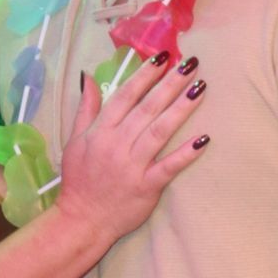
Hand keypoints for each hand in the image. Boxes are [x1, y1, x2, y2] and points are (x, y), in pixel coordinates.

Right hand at [56, 54, 207, 241]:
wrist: (82, 220)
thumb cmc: (79, 180)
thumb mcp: (75, 141)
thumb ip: (86, 109)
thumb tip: (87, 77)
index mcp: (100, 131)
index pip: (126, 96)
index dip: (145, 75)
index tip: (163, 57)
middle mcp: (117, 144)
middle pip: (147, 108)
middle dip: (170, 83)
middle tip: (190, 64)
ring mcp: (133, 165)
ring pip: (159, 131)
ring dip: (181, 108)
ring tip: (199, 88)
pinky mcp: (147, 186)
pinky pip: (169, 167)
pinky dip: (185, 153)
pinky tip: (203, 139)